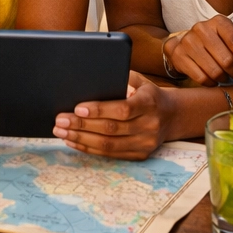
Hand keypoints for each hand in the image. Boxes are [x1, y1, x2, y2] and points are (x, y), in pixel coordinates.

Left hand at [53, 71, 169, 159]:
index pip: (122, 109)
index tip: (77, 107)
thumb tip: (89, 79)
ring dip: (81, 138)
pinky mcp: (139, 155)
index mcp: (149, 102)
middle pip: (111, 129)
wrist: (172, 115)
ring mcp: (145, 143)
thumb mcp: (139, 80)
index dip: (99, 110)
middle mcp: (150, 125)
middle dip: (81, 124)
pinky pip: (110, 154)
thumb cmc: (147, 94)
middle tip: (60, 120)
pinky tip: (74, 141)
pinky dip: (89, 148)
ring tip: (62, 131)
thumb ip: (119, 78)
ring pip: (108, 145)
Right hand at [165, 15, 232, 84]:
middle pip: (226, 60)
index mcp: (219, 22)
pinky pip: (201, 78)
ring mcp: (188, 42)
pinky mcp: (179, 55)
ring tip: (224, 76)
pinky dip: (210, 83)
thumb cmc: (214, 43)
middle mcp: (202, 28)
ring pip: (214, 71)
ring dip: (223, 79)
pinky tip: (212, 80)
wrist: (183, 44)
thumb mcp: (231, 42)